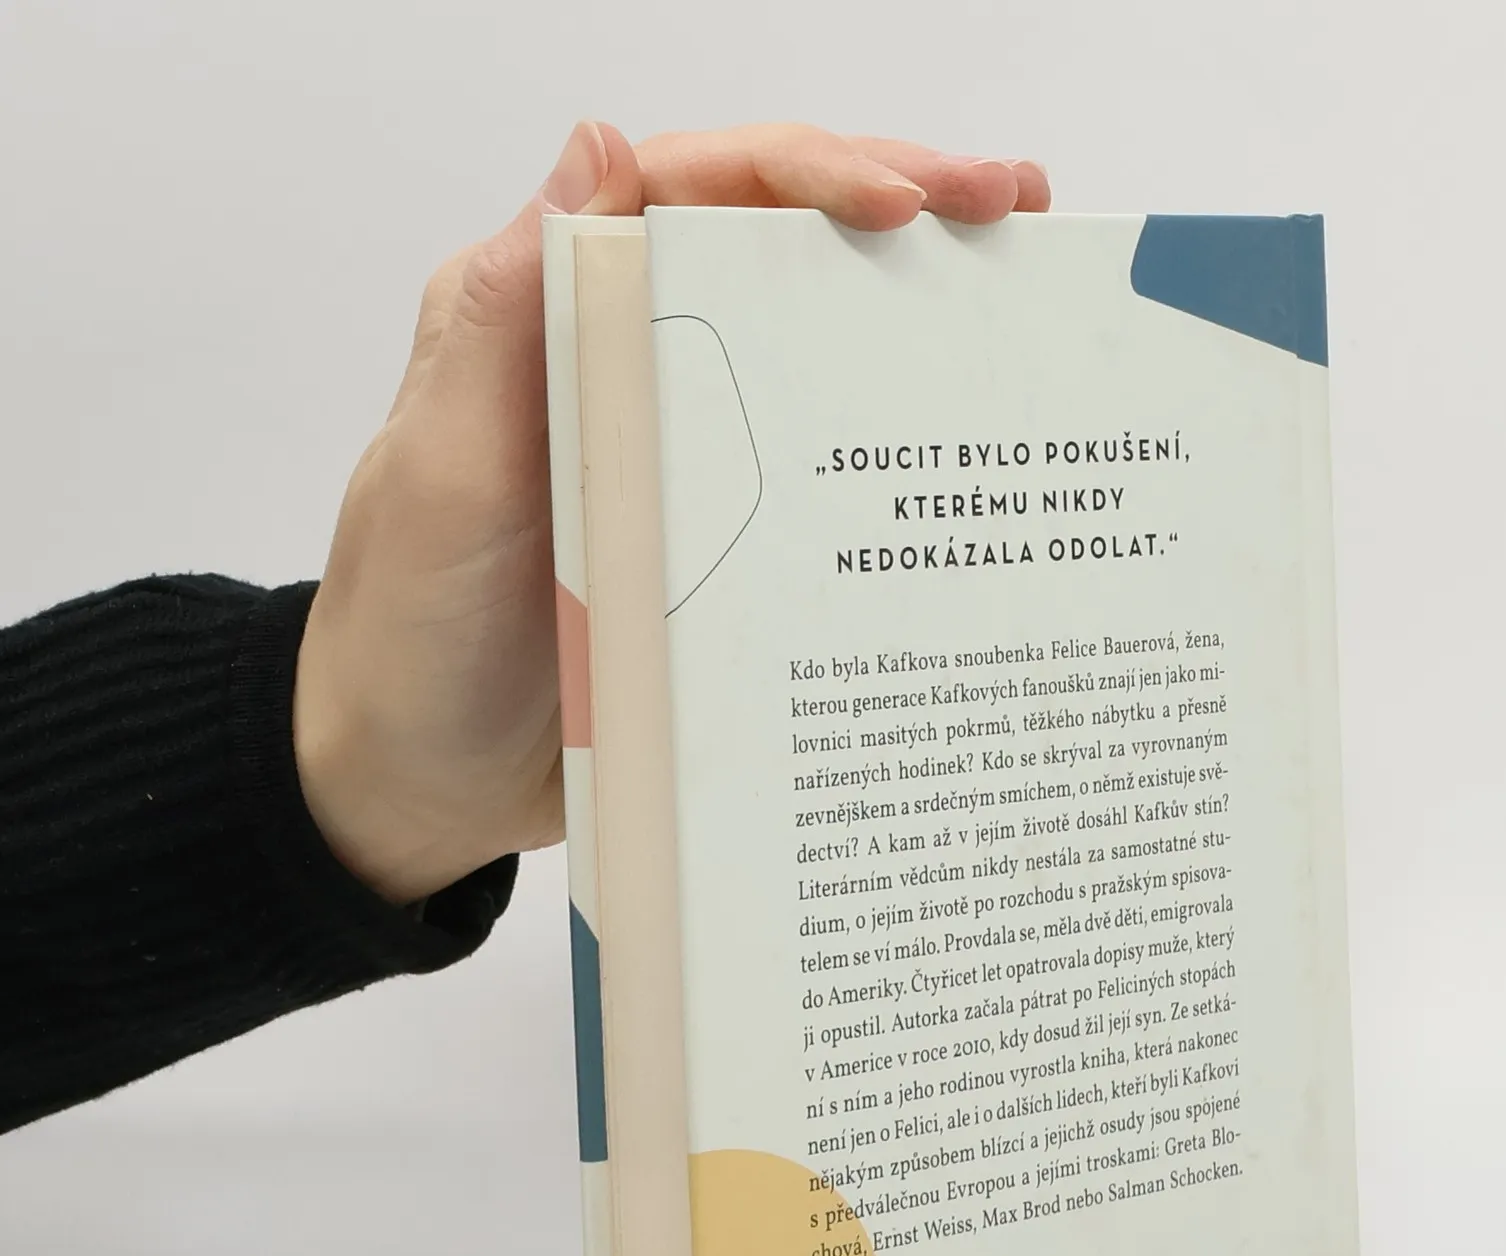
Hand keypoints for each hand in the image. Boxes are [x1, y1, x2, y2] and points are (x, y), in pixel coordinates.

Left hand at [295, 123, 1050, 904]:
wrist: (410, 787)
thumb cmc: (406, 638)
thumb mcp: (443, 478)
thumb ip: (509, 319)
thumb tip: (601, 145)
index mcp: (550, 314)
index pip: (695, 192)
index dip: (813, 174)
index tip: (917, 205)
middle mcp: (621, 357)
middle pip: (771, 245)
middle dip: (901, 207)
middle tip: (1017, 211)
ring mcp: (675, 446)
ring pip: (804, 340)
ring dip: (913, 308)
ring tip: (1025, 289)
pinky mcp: (710, 533)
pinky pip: (809, 462)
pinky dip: (889, 439)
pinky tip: (964, 442)